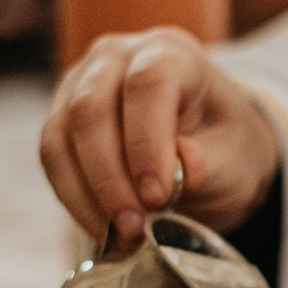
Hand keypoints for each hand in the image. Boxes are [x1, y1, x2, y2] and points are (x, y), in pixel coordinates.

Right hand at [39, 26, 279, 244]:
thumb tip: (183, 163)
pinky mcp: (61, 116)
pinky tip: (100, 226)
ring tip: (120, 235)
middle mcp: (117, 56)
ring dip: (87, 194)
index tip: (157, 198)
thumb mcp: (234, 156)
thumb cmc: (223, 145)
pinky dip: (72, 197)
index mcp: (171, 52)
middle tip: (134, 227)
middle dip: (109, 178)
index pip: (147, 85)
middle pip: (91, 108)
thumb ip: (210, 162)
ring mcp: (81, 82)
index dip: (146, 143)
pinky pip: (52, 156)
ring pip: (62, 135)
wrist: (207, 147)